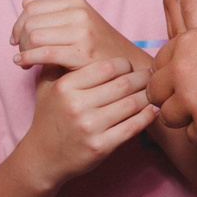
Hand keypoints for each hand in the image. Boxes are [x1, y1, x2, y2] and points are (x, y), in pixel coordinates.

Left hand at [11, 0, 145, 75]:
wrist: (128, 67)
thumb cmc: (98, 47)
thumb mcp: (78, 22)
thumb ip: (51, 12)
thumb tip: (25, 2)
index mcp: (76, 2)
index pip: (32, 7)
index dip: (18, 24)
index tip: (16, 39)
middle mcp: (80, 13)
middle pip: (30, 22)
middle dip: (20, 39)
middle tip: (21, 53)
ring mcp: (82, 32)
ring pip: (33, 36)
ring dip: (24, 50)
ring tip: (26, 61)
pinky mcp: (82, 53)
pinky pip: (43, 53)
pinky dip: (28, 58)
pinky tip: (24, 65)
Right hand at [21, 55, 157, 184]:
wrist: (42, 157)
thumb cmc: (48, 117)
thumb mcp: (47, 86)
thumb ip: (59, 62)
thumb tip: (77, 39)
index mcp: (65, 86)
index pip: (107, 67)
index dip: (124, 64)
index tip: (130, 66)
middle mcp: (77, 105)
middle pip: (122, 84)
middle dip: (141, 78)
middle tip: (150, 74)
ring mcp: (89, 127)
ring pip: (131, 104)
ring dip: (147, 96)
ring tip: (154, 91)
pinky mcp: (101, 146)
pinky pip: (132, 127)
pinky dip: (147, 117)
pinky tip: (154, 110)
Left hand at [149, 29, 196, 138]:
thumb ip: (192, 50)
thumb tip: (162, 68)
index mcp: (186, 42)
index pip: (157, 64)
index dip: (170, 76)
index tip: (186, 81)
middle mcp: (183, 68)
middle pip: (155, 93)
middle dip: (171, 99)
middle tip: (194, 100)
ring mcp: (191, 98)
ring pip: (168, 117)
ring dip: (186, 118)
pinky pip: (190, 136)